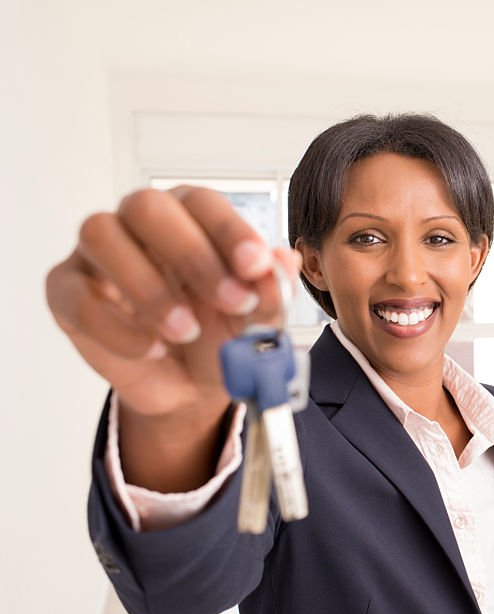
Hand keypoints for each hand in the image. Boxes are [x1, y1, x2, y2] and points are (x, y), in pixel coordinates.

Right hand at [46, 186, 300, 418]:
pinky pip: (76, 296)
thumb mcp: (255, 320)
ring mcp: (97, 254)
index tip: (256, 267)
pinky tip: (152, 349)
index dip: (230, 231)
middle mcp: (138, 224)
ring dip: (150, 288)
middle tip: (232, 302)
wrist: (188, 385)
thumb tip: (281, 265)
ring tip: (187, 330)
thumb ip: (270, 292)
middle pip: (147, 206)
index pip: (203, 202)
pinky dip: (117, 328)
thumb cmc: (220, 334)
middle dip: (193, 255)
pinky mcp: (66, 292)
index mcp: (189, 217)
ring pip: (101, 236)